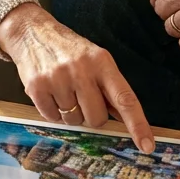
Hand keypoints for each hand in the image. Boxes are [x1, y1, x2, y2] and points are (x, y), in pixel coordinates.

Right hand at [0, 3, 155, 152]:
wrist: (32, 32)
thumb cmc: (70, 50)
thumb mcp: (95, 59)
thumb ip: (110, 88)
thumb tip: (125, 119)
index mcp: (102, 62)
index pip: (125, 99)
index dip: (138, 124)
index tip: (147, 146)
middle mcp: (81, 70)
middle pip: (97, 118)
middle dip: (92, 115)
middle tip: (82, 97)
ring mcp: (58, 78)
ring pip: (74, 121)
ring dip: (71, 113)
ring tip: (63, 90)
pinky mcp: (37, 87)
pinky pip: (53, 118)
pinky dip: (53, 112)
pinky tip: (51, 93)